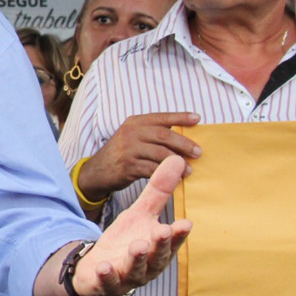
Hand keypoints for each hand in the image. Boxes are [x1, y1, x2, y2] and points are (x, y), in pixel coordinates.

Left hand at [72, 155, 191, 295]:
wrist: (97, 269)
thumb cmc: (126, 241)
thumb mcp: (140, 214)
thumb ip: (158, 192)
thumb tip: (177, 160)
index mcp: (158, 248)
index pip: (172, 241)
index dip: (178, 234)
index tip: (186, 223)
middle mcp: (147, 265)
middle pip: (157, 257)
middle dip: (160, 245)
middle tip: (162, 231)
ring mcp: (126, 276)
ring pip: (135, 270)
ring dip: (136, 259)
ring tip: (136, 246)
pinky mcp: (105, 283)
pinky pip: (107, 282)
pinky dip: (107, 275)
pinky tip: (104, 266)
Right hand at [76, 112, 200, 204]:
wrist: (97, 171)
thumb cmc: (122, 153)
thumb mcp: (133, 136)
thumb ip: (152, 133)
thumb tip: (184, 137)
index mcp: (135, 122)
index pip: (162, 117)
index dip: (181, 117)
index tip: (197, 119)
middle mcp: (131, 133)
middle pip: (164, 135)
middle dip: (184, 144)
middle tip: (198, 152)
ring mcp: (128, 150)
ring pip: (160, 153)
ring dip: (178, 162)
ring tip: (189, 169)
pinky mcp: (128, 167)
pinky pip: (152, 169)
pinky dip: (166, 174)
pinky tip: (175, 178)